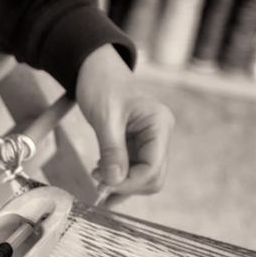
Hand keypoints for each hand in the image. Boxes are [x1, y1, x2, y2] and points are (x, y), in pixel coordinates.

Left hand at [75, 44, 174, 206]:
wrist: (95, 71)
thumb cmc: (102, 85)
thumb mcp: (105, 119)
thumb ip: (112, 151)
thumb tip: (114, 181)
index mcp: (159, 125)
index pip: (153, 168)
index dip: (130, 182)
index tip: (105, 185)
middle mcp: (160, 135)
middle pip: (152, 177)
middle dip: (127, 186)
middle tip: (99, 184)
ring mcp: (149, 141)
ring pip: (143, 177)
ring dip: (121, 183)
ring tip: (97, 176)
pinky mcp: (137, 145)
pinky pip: (132, 170)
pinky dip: (117, 176)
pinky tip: (100, 172)